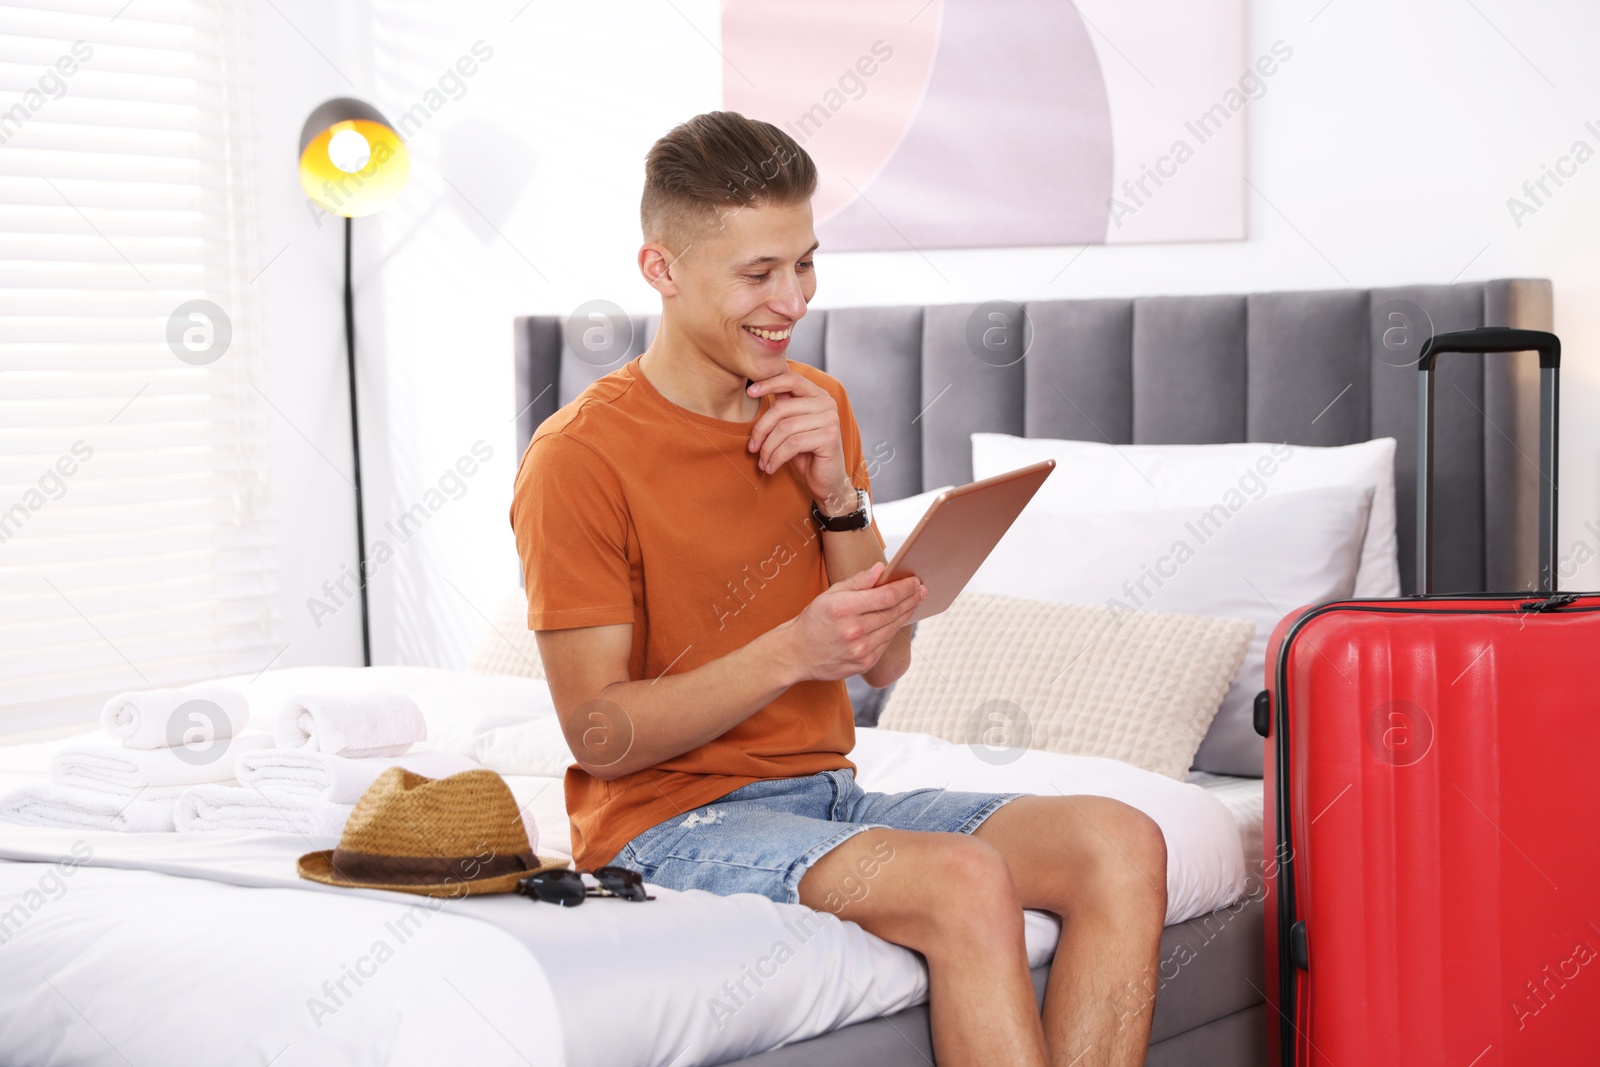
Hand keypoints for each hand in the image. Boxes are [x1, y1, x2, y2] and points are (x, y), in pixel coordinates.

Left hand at [746, 371, 850, 503]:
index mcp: (818, 395)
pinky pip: (792, 444)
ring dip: (768, 448)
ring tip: (763, 461)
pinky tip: (771, 467)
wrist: (826, 482)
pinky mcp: (829, 437)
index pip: (791, 379)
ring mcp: (830, 419)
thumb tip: (757, 386)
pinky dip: (776, 458)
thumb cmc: (806, 454)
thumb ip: (782, 407)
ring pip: (785, 427)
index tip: (749, 392)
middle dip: (761, 429)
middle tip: (752, 447)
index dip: (769, 383)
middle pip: (782, 407)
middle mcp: (827, 403)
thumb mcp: (790, 427)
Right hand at [783, 562, 925, 681]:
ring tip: (913, 603)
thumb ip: (858, 582)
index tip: (915, 581)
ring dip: (906, 614)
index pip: (886, 596)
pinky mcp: (863, 663)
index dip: (905, 588)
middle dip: (911, 599)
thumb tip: (881, 569)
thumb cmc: (814, 620)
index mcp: (843, 608)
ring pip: (892, 628)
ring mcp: (859, 650)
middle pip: (893, 612)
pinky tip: (897, 620)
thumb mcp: (830, 594)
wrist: (797, 653)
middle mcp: (853, 630)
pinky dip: (893, 630)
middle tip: (922, 590)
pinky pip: (885, 643)